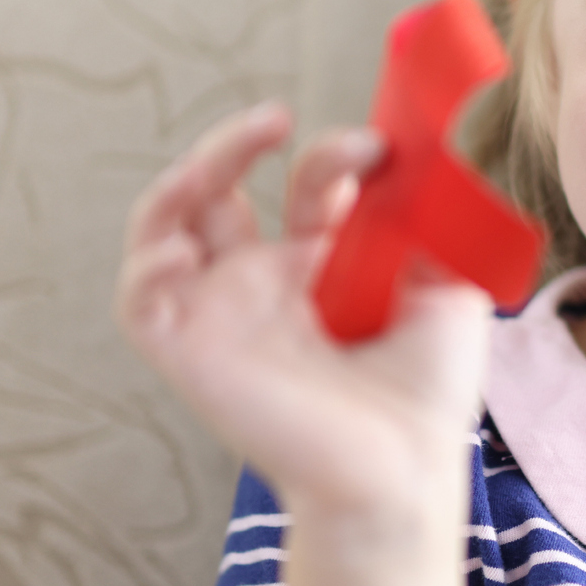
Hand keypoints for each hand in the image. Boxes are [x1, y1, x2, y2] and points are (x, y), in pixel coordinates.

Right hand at [115, 102, 492, 521]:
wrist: (404, 467)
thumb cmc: (427, 395)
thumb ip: (428, 229)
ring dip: (178, 182)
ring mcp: (224, 316)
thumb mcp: (446, 292)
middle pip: (218, 190)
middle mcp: (264, 286)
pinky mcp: (191, 354)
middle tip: (276, 118)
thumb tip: (418, 169)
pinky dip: (146, 267)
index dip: (331, 157)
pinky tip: (183, 249)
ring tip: (209, 165)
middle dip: (236, 142)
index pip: (306, 188)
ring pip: (163, 228)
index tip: (375, 152)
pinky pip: (139, 302)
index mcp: (321, 268)